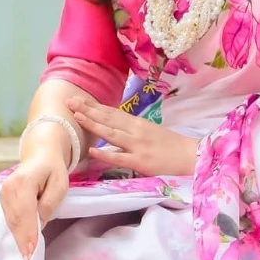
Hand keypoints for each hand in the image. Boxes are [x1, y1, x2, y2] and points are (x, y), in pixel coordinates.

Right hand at [0, 148, 68, 259]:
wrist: (39, 157)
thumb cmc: (53, 171)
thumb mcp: (60, 184)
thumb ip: (49, 203)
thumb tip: (39, 223)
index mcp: (24, 181)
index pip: (25, 211)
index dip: (28, 231)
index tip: (31, 250)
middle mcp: (9, 188)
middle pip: (15, 219)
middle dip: (22, 240)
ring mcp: (3, 194)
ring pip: (10, 221)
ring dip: (18, 239)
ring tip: (25, 256)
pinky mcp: (3, 200)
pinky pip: (9, 219)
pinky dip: (15, 232)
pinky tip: (21, 244)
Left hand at [68, 99, 198, 177]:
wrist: (190, 156)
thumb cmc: (170, 146)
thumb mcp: (149, 132)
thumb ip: (130, 129)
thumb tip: (111, 127)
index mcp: (137, 123)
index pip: (111, 112)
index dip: (93, 105)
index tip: (77, 98)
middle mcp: (135, 131)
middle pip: (108, 118)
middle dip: (87, 109)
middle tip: (68, 100)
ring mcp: (137, 145)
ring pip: (111, 133)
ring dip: (93, 124)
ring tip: (76, 116)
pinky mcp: (140, 161)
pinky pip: (120, 157)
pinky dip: (105, 154)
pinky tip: (92, 150)